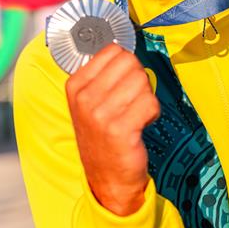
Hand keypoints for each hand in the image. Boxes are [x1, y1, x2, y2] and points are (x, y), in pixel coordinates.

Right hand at [65, 43, 159, 215]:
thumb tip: (122, 49)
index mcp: (75, 85)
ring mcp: (101, 114)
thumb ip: (101, 75)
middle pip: (129, 62)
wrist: (106, 178)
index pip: (112, 51)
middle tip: (132, 99)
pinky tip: (141, 124)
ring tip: (135, 113)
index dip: (125, 65)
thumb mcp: (88, 103)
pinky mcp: (120, 129)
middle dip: (138, 79)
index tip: (122, 82)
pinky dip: (152, 112)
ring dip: (146, 97)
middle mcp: (85, 98)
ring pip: (142, 80)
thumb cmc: (102, 135)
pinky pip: (150, 103)